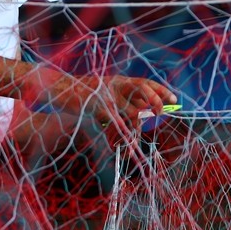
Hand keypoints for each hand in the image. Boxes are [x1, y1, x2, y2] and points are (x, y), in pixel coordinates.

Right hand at [46, 72, 176, 138]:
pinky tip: (129, 149)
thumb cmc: (78, 95)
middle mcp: (114, 85)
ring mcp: (107, 96)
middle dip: (155, 102)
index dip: (160, 90)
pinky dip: (125, 138)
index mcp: (117, 81)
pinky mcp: (98, 107)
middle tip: (159, 114)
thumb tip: (139, 111)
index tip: (174, 99)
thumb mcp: (100, 92)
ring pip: (132, 112)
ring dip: (138, 128)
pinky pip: (117, 125)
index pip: (144, 82)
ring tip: (137, 141)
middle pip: (142, 90)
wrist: (56, 89)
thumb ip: (118, 99)